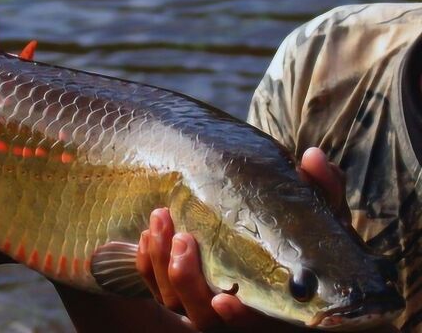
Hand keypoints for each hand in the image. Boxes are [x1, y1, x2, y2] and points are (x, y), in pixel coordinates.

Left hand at [135, 148, 396, 331]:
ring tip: (159, 220)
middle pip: (201, 316)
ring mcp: (205, 304)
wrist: (286, 252)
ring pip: (172, 302)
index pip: (255, 326)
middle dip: (185, 280)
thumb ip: (323, 193)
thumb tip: (312, 156)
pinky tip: (146, 235)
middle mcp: (236, 314)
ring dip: (160, 265)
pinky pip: (156, 288)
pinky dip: (148, 266)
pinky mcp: (183, 290)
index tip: (223, 298)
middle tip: (181, 237)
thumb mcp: (325, 219)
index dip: (237, 318)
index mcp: (275, 308)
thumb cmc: (310, 241)